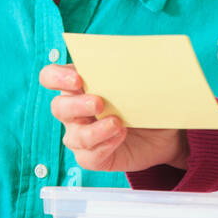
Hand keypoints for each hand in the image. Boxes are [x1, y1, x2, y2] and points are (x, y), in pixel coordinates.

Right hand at [39, 63, 189, 173]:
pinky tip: (120, 136)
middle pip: (59, 107)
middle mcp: (75, 111)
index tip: (77, 79)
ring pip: (73, 136)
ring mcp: (81, 135)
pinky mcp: (93, 157)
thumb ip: (133, 72)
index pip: (52, 77)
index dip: (57, 77)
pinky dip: (103, 146)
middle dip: (76, 104)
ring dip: (93, 130)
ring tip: (117, 123)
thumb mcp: (144, 84)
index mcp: (80, 86)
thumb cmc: (148, 103)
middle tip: (99, 102)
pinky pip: (88, 156)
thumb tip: (138, 60)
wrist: (165, 135)